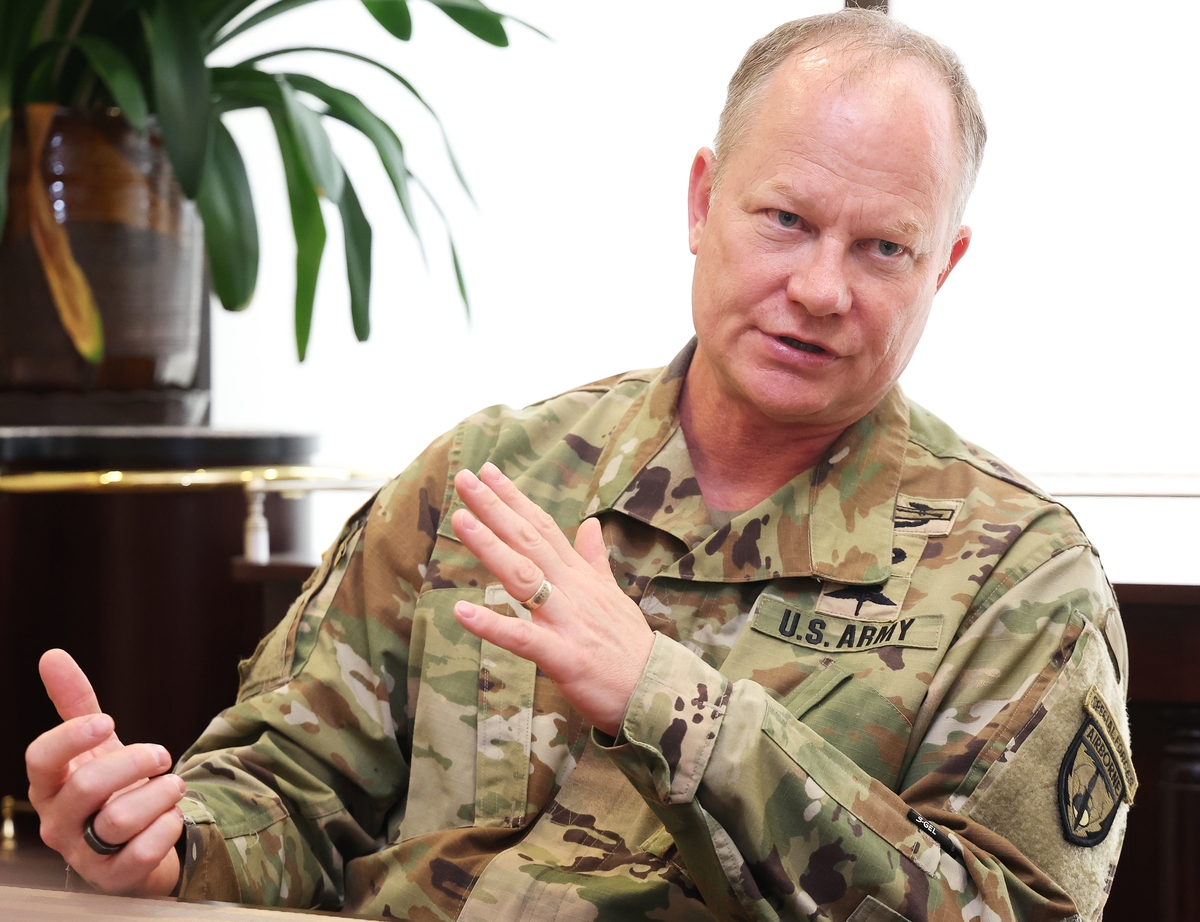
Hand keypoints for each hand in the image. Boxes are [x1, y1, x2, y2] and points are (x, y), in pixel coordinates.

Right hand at [26, 649, 183, 895]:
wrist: (135, 844)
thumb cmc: (111, 787)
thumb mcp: (96, 745)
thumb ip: (76, 703)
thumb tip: (51, 655)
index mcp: (49, 785)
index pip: (40, 759)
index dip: (71, 737)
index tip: (110, 721)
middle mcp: (58, 822)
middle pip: (87, 786)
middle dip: (136, 761)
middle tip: (162, 755)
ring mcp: (83, 854)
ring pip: (119, 820)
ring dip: (160, 793)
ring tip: (173, 787)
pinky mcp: (113, 878)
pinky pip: (143, 852)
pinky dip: (168, 828)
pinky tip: (171, 819)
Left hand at [450, 463, 654, 736]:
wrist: (657, 694)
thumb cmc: (630, 649)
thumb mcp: (614, 597)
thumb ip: (595, 560)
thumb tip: (591, 524)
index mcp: (581, 577)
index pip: (544, 527)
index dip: (514, 498)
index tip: (488, 472)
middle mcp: (572, 591)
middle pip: (529, 540)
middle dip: (495, 508)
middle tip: (465, 478)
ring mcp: (567, 622)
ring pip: (524, 577)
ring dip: (490, 548)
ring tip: (459, 520)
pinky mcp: (564, 657)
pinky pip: (523, 638)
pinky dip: (492, 625)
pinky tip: (461, 612)